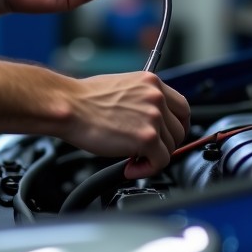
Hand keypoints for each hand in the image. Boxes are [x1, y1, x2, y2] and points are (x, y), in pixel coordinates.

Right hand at [62, 71, 190, 176]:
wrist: (69, 105)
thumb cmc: (85, 99)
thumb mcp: (122, 87)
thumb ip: (142, 99)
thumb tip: (150, 120)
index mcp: (151, 81)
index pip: (182, 106)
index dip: (177, 125)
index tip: (169, 136)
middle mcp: (156, 96)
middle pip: (180, 129)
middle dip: (165, 144)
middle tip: (147, 151)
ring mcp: (154, 117)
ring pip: (171, 147)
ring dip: (153, 157)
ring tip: (132, 158)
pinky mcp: (147, 138)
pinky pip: (160, 162)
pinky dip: (147, 169)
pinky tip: (130, 166)